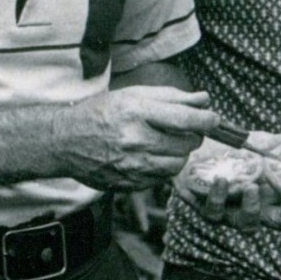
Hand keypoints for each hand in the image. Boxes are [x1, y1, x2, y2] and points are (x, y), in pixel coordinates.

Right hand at [65, 86, 216, 191]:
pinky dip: (164, 166)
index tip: (213, 119)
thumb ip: (171, 97)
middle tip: (187, 129)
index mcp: (137, 113)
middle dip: (193, 135)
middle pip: (186, 144)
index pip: (185, 119)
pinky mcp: (130, 183)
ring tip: (169, 142)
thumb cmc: (102, 112)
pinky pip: (162, 178)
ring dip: (180, 153)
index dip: (206, 120)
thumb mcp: (134, 95)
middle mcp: (136, 140)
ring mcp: (132, 165)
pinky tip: (152, 155)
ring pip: (178, 163)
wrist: (67, 141)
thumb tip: (204, 100)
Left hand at [174, 128, 280, 231]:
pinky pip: (214, 212)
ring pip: (247, 224)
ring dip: (251, 208)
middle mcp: (256, 208)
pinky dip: (219, 197)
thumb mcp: (260, 142)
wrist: (194, 147)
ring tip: (250, 187)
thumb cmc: (232, 149)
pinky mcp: (208, 208)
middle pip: (279, 222)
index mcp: (273, 195)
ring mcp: (233, 212)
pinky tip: (221, 179)